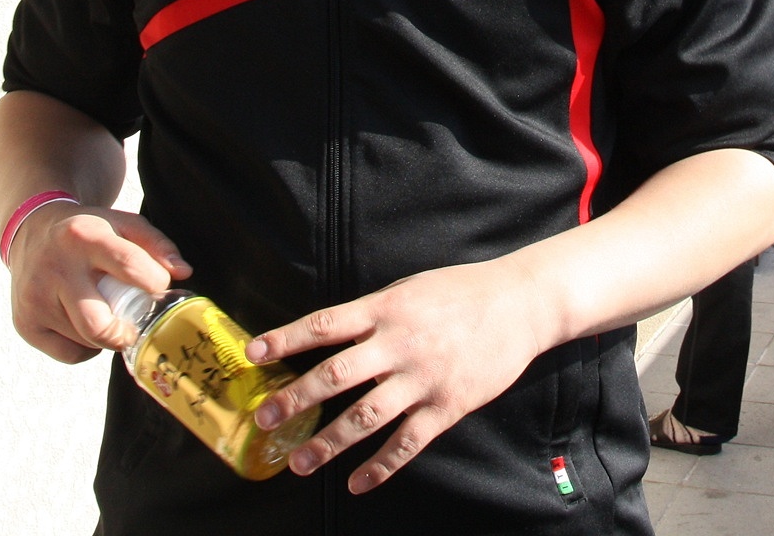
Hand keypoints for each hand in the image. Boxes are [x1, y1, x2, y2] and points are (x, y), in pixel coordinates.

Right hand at [8, 204, 187, 361]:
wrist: (32, 233)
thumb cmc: (88, 232)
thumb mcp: (122, 223)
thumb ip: (156, 244)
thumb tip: (183, 273)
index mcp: (84, 237)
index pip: (128, 265)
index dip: (154, 283)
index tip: (160, 288)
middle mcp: (55, 269)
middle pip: (99, 325)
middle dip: (125, 333)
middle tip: (133, 325)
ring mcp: (35, 300)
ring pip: (87, 342)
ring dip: (106, 336)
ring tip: (104, 311)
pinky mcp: (25, 324)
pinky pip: (70, 355)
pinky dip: (86, 347)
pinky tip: (83, 322)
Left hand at [246, 256, 562, 493]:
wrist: (520, 305)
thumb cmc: (460, 293)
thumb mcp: (410, 289)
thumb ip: (373, 313)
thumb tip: (327, 335)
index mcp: (386, 309)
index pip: (325, 324)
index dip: (286, 339)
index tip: (253, 353)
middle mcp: (399, 343)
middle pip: (336, 375)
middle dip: (295, 399)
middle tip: (264, 420)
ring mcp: (423, 378)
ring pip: (366, 416)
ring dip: (329, 442)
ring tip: (299, 461)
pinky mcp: (447, 406)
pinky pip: (407, 443)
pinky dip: (380, 466)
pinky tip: (357, 483)